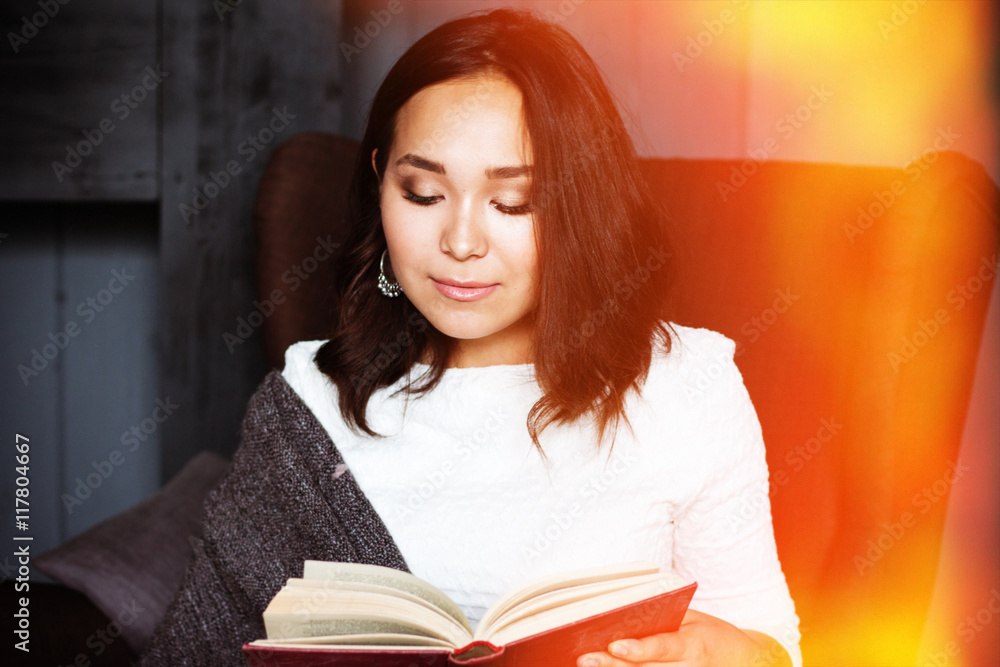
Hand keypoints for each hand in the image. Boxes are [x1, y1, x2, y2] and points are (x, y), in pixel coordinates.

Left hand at [575, 609, 791, 666]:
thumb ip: (664, 619)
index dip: (638, 650)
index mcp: (693, 644)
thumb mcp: (695, 620)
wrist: (746, 662)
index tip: (615, 646)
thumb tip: (625, 613)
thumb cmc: (714, 635)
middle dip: (612, 666)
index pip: (662, 647)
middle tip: (584, 659)